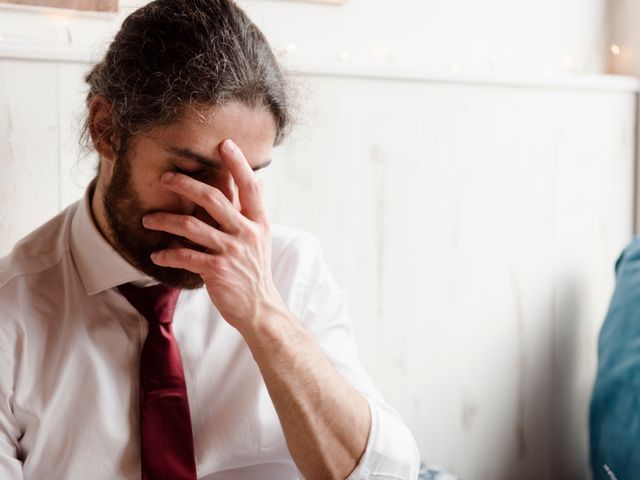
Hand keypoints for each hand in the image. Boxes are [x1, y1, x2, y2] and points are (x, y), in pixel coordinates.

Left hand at [143, 139, 285, 334]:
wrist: (259, 307)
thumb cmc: (253, 270)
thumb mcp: (256, 239)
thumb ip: (241, 215)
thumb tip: (226, 187)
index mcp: (257, 221)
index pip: (250, 185)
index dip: (238, 163)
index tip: (224, 143)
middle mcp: (246, 232)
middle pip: (213, 198)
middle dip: (185, 184)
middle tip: (165, 178)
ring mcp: (232, 251)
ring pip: (192, 225)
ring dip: (165, 220)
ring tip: (148, 219)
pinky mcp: (216, 270)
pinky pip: (185, 255)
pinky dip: (167, 254)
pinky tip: (157, 255)